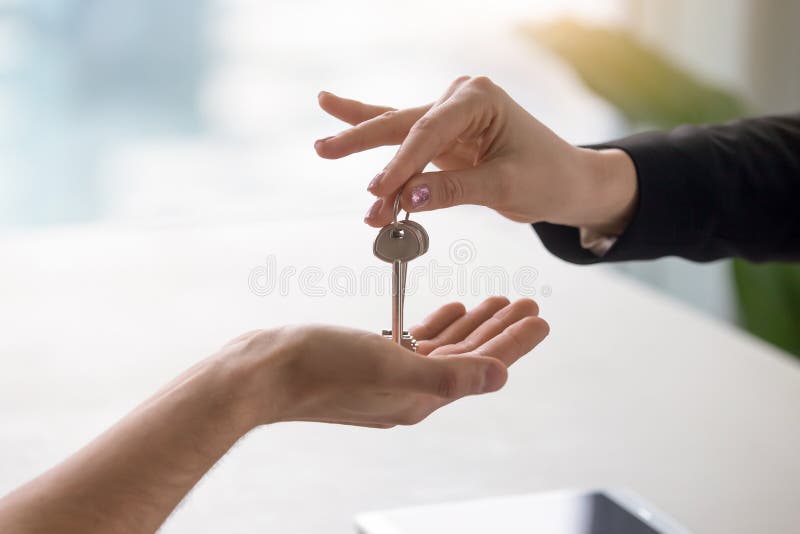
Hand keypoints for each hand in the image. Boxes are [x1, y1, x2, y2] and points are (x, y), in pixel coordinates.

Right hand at [224, 297, 547, 428]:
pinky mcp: (367, 363)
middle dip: (499, 329)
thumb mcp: (389, 368)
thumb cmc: (319, 368)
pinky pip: (413, 343)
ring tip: (493, 301)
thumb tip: (501, 378)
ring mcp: (387, 378)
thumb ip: (447, 377)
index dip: (514, 342)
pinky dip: (434, 325)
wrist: (259, 374)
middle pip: (468, 357)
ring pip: (443, 348)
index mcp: (421, 397)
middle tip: (526, 301)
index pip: (482, 366)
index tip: (540, 316)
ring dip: (470, 325)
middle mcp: (409, 392)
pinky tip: (446, 310)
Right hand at [315, 76, 636, 234]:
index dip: (402, 164)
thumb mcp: (506, 186)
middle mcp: (460, 100)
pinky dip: (372, 133)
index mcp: (479, 99)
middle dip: (364, 143)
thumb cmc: (547, 177)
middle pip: (403, 123)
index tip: (379, 193)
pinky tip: (334, 109)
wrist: (566, 181)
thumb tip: (407, 199)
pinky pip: (402, 139)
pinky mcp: (442, 138)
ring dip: (361, 144)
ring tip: (323, 145)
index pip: (429, 131)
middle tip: (324, 151)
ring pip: (396, 130)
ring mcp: (448, 116)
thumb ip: (455, 189)